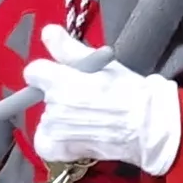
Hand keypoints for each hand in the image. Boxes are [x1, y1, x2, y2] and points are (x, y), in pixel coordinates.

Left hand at [21, 24, 182, 174]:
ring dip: (59, 119)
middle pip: (43, 96)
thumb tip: (47, 32)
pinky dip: (54, 142)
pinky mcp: (62, 150)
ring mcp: (57, 132)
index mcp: (61, 82)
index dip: (48, 72)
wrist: (149, 126)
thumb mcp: (102, 64)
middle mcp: (54, 107)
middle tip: (85, 98)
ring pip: (46, 119)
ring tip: (86, 118)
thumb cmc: (130, 92)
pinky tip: (72, 136)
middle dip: (59, 95)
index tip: (63, 76)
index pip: (34, 72)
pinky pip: (44, 144)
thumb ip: (68, 49)